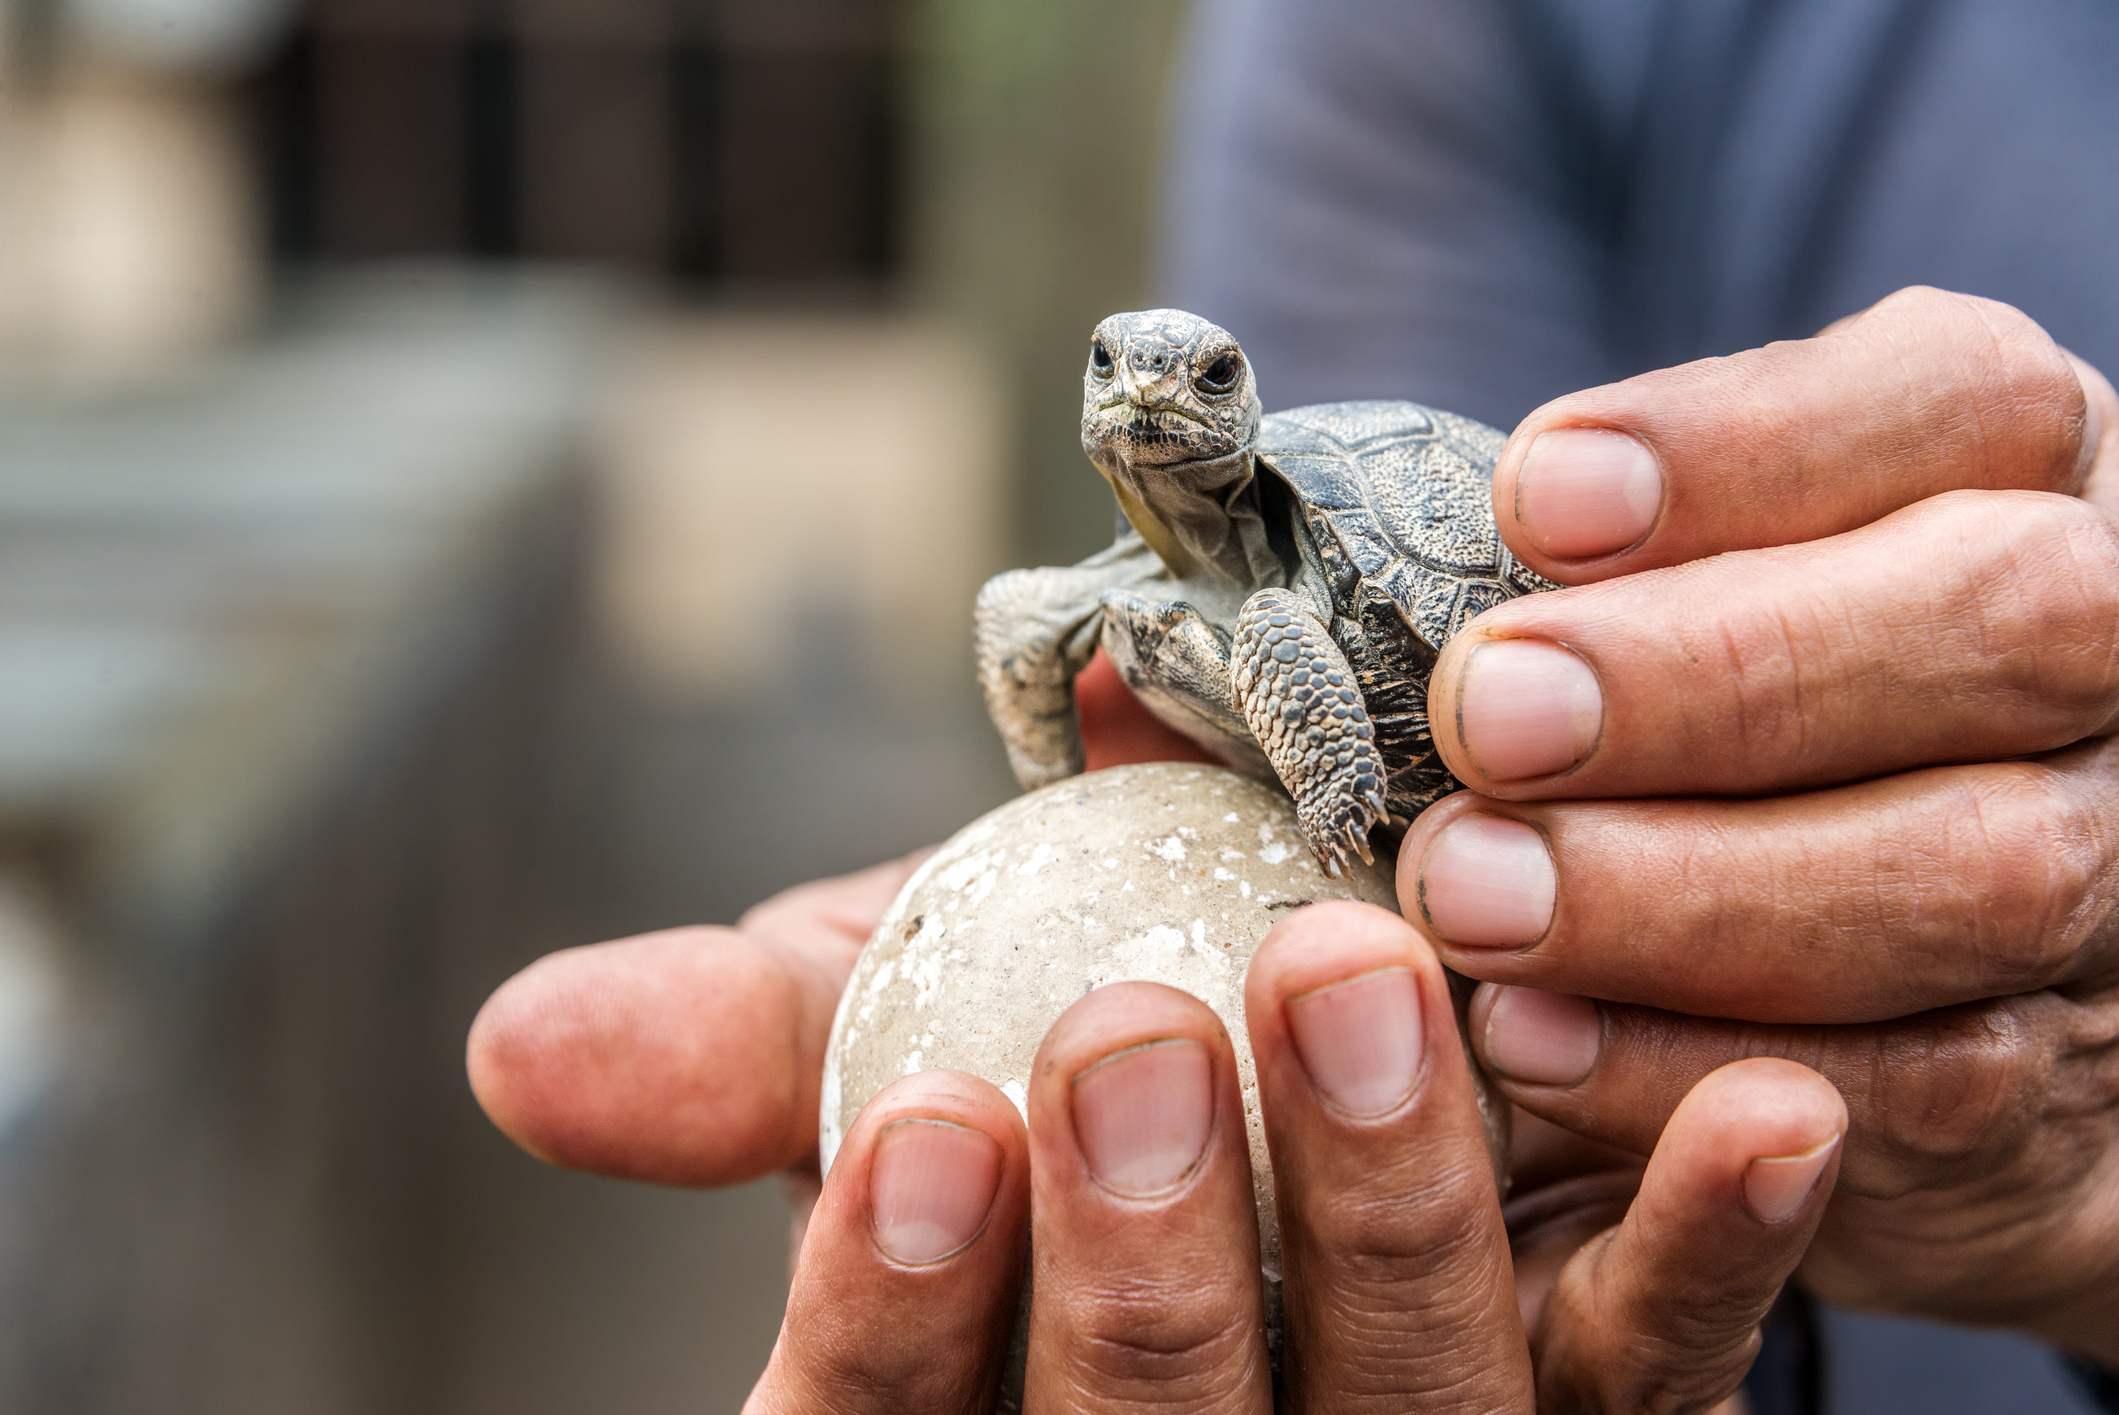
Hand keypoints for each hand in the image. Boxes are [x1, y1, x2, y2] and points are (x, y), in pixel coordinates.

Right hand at [744, 903, 1845, 1414]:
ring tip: (1363, 985)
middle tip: (1138, 1035)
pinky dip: (1702, 1244)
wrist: (1260, 1052)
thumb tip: (516, 1038)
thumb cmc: (1042, 1047)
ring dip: (1391, 1211)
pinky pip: (1657, 1375)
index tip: (929, 1117)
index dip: (891, 1315)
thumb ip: (749, 1044)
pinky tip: (1758, 1102)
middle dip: (1147, 1268)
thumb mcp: (890, 1026)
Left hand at [1402, 286, 2118, 1365]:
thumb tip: (1108, 672)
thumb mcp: (1648, 593)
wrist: (1938, 964)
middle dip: (1722, 672)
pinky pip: (1928, 1085)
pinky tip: (1530, 1052)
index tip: (1540, 496)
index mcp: (1998, 471)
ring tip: (1471, 898)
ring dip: (1700, 890)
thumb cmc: (1713, 728)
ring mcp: (2103, 869)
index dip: (1752, 443)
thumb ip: (1450, 584)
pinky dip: (1710, 1073)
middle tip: (1486, 719)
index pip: (1945, 399)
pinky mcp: (2042, 1076)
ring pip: (1977, 868)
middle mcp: (2089, 650)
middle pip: (1997, 623)